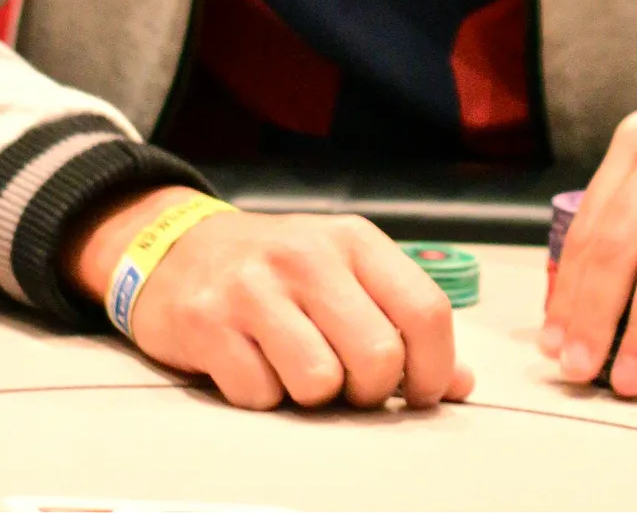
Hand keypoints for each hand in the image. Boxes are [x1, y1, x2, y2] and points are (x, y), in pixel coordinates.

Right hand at [64, 187, 473, 411]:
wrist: (174, 247)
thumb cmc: (276, 270)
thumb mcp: (343, 274)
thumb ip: (401, 321)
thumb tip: (462, 384)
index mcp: (354, 240)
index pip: (426, 311)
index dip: (434, 369)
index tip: (417, 391)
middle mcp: (307, 255)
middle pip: (379, 357)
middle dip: (369, 391)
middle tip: (346, 382)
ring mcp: (255, 288)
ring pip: (320, 384)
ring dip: (311, 397)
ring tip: (294, 368)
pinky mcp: (208, 324)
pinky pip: (260, 396)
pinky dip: (261, 396)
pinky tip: (250, 363)